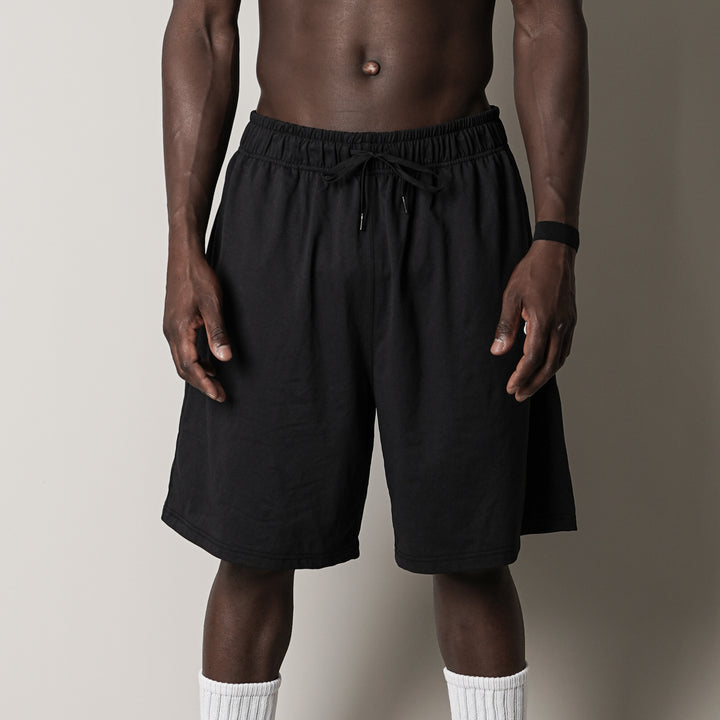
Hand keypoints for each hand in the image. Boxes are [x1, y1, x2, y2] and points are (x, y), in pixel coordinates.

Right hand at [163, 247, 232, 401]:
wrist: (184, 257)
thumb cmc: (198, 278)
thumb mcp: (213, 305)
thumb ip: (218, 333)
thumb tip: (224, 359)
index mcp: (178, 331)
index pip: (191, 367)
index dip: (205, 384)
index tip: (219, 396)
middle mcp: (171, 333)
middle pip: (183, 368)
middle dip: (201, 383)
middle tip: (220, 394)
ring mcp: (171, 328)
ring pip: (182, 360)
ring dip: (198, 373)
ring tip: (217, 381)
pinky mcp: (174, 323)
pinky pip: (182, 349)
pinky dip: (195, 360)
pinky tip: (210, 360)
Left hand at [490, 239, 576, 401]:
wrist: (555, 253)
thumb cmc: (530, 272)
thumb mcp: (511, 296)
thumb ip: (505, 326)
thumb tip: (498, 352)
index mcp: (543, 321)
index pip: (532, 359)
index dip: (521, 376)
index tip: (510, 388)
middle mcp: (560, 326)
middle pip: (549, 365)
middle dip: (533, 383)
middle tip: (518, 395)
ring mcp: (568, 324)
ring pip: (559, 359)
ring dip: (545, 375)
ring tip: (529, 385)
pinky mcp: (571, 320)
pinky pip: (565, 349)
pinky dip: (554, 362)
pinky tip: (544, 366)